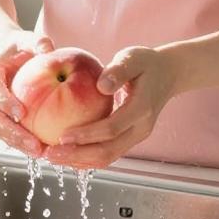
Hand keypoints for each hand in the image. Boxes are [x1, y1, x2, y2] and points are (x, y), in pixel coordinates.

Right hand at [0, 29, 54, 159]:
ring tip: (41, 153)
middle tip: (35, 145)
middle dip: (12, 134)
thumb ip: (37, 41)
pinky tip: (44, 149)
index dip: (4, 102)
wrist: (6, 55)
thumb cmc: (19, 47)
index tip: (21, 113)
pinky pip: (8, 134)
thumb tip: (48, 49)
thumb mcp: (27, 39)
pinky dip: (23, 143)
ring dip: (18, 144)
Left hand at [43, 45, 181, 169]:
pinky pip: (107, 153)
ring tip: (53, 156)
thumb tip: (101, 85)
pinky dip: (85, 156)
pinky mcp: (129, 138)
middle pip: (108, 152)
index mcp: (142, 109)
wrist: (167, 74)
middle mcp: (141, 128)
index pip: (112, 128)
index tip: (62, 136)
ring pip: (107, 157)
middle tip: (51, 153)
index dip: (87, 135)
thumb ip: (119, 70)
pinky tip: (66, 152)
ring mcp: (136, 136)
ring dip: (79, 161)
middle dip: (78, 156)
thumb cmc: (146, 63)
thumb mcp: (133, 57)